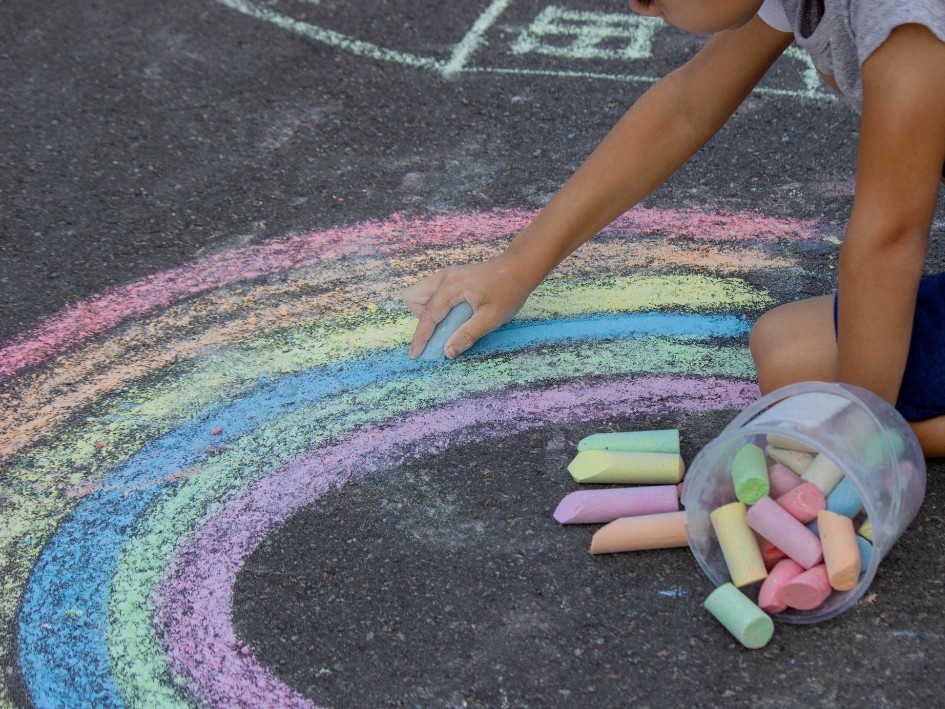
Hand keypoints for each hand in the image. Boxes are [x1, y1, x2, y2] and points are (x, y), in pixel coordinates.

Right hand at [402, 252, 535, 358]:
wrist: (519, 267)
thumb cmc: (509, 290)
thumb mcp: (491, 317)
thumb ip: (468, 334)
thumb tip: (448, 352)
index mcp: (451, 287)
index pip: (427, 316)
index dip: (420, 338)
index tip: (415, 355)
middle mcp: (443, 278)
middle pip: (414, 298)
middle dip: (422, 319)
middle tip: (443, 330)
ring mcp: (447, 275)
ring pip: (421, 293)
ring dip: (427, 311)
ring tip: (450, 323)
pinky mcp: (452, 277)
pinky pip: (433, 292)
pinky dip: (436, 306)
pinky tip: (456, 314)